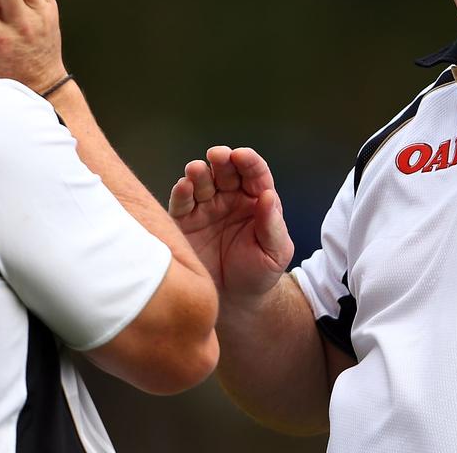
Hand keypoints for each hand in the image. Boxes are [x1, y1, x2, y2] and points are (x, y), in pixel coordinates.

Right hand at [169, 146, 293, 303]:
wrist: (234, 301)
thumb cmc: (260, 273)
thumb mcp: (275, 252)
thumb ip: (272, 225)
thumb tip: (268, 195)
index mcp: (256, 200)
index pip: (254, 173)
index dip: (248, 162)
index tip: (242, 156)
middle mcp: (230, 198)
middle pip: (226, 171)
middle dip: (222, 160)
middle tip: (217, 156)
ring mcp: (206, 208)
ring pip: (202, 181)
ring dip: (198, 172)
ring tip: (196, 170)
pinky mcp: (185, 222)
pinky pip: (182, 203)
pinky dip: (181, 192)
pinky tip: (184, 186)